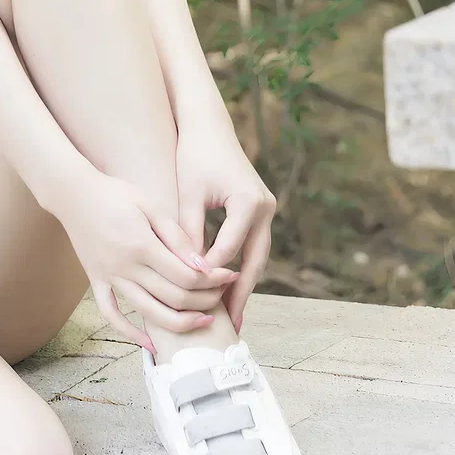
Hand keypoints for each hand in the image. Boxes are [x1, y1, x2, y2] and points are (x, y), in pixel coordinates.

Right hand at [54, 159, 238, 351]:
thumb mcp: (150, 206)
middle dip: (204, 299)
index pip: (186, 275)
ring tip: (203, 320)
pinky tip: (150, 344)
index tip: (228, 275)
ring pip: (148, 312)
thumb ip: (176, 237)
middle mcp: (125, 267)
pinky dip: (130, 333)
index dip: (213, 280)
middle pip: (173, 297)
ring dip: (180, 322)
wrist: (73, 194)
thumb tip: (201, 265)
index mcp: (142, 245)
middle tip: (222, 294)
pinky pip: (112, 314)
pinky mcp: (95, 282)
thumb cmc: (115, 194)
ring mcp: (108, 277)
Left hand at [174, 124, 276, 331]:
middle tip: (230, 325)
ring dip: (243, 284)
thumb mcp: (188, 194)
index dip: (210, 273)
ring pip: (256, 257)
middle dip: (240, 293)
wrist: (209, 128)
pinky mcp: (259, 211)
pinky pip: (251, 247)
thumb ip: (189, 232)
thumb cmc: (194, 156)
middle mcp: (265, 208)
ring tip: (230, 316)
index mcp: (248, 202)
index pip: (229, 249)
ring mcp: (266, 210)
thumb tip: (187, 270)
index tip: (191, 296)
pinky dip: (240, 268)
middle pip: (254, 261)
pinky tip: (227, 289)